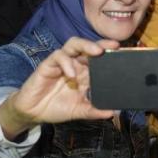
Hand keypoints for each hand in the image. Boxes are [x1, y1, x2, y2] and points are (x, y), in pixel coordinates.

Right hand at [0, 37, 115, 139]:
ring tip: (97, 52)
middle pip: (89, 46)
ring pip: (74, 44)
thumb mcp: (79, 111)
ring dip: (86, 45)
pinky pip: (58, 56)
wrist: (33, 113)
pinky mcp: (48, 64)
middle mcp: (75, 64)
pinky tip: (71, 73)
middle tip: (114, 46)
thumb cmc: (57, 107)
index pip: (99, 58)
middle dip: (102, 44)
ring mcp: (62, 62)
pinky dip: (66, 62)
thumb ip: (94, 111)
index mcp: (85, 72)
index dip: (110, 53)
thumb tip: (113, 112)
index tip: (124, 53)